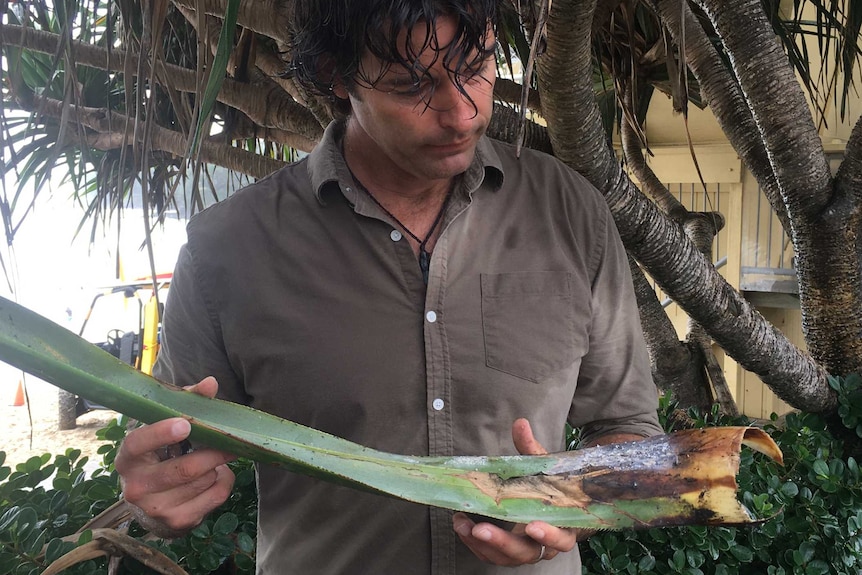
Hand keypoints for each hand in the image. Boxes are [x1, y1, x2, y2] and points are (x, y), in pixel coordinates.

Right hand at [115, 376, 236, 536]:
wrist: (150, 505)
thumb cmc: (160, 455)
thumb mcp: (166, 427)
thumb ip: (187, 402)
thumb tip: (210, 383)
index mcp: (127, 458)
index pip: (138, 444)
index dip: (161, 433)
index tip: (185, 424)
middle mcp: (136, 487)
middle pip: (184, 469)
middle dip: (214, 451)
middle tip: (231, 440)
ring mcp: (156, 509)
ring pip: (204, 480)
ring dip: (217, 466)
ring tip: (213, 459)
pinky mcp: (178, 522)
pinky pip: (216, 495)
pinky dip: (224, 481)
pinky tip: (215, 475)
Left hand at [452, 418, 579, 565]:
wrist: (552, 503)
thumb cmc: (550, 484)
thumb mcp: (543, 465)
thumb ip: (531, 448)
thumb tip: (520, 423)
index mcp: (563, 525)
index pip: (561, 538)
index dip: (548, 535)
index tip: (531, 526)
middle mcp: (546, 544)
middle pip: (528, 554)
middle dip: (503, 544)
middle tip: (481, 530)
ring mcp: (526, 550)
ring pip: (507, 558)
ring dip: (483, 545)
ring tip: (462, 525)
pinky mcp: (509, 551)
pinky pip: (492, 555)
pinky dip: (475, 544)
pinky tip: (461, 525)